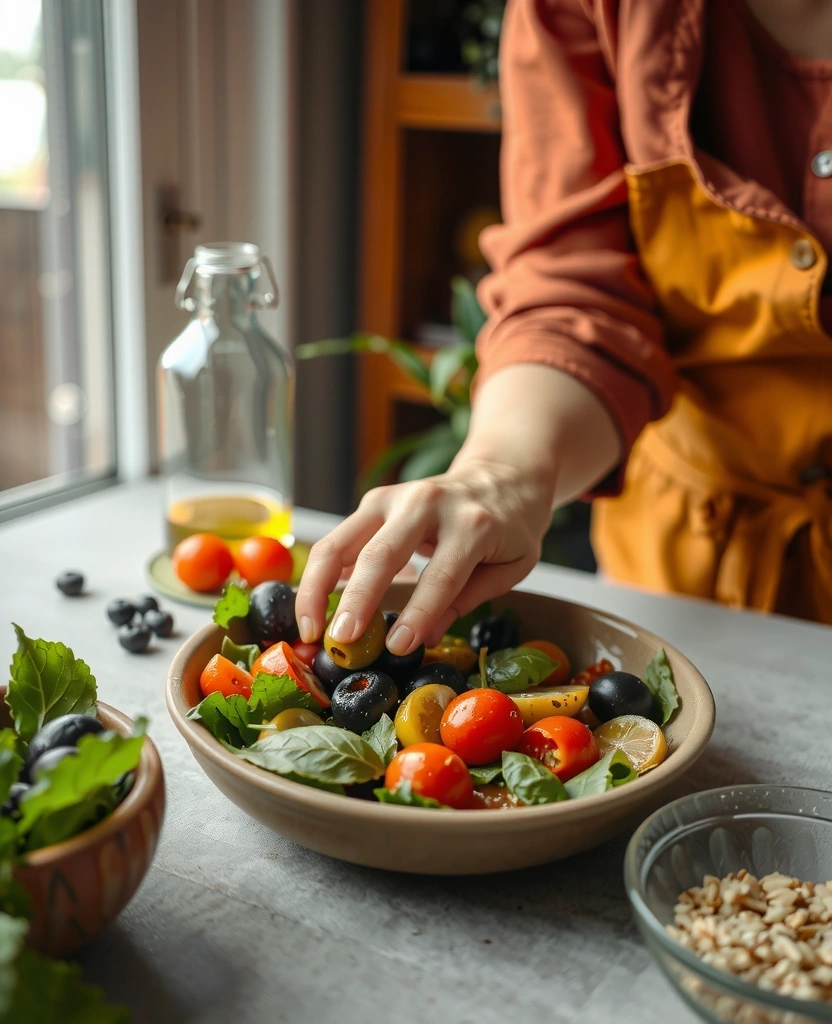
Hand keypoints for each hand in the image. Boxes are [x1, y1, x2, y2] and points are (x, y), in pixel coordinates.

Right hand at [295, 457, 554, 654]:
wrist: (502, 474)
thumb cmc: (509, 528)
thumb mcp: (511, 566)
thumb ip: (470, 598)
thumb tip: (427, 637)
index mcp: (473, 523)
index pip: (442, 574)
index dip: (418, 613)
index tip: (397, 646)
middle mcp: (427, 504)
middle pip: (381, 554)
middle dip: (357, 600)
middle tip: (340, 640)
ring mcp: (394, 497)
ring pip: (341, 542)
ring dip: (318, 588)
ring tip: (310, 628)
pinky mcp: (374, 501)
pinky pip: (338, 539)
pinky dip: (321, 575)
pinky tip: (314, 608)